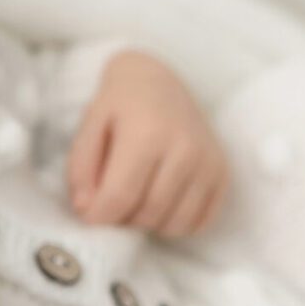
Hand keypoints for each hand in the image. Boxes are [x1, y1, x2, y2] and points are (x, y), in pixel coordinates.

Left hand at [67, 50, 230, 237]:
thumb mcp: (90, 126)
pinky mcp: (222, 173)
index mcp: (147, 134)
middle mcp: (185, 149)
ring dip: (149, 224)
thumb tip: (86, 210)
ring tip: (137, 201)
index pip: (120, 197)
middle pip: (148, 214)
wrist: (160, 81)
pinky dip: (177, 223)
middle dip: (123, 220)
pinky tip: (162, 205)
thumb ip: (82, 169)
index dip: (99, 216)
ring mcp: (208, 163)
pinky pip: (200, 222)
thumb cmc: (121, 104)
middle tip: (113, 204)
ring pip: (175, 224)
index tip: (90, 215)